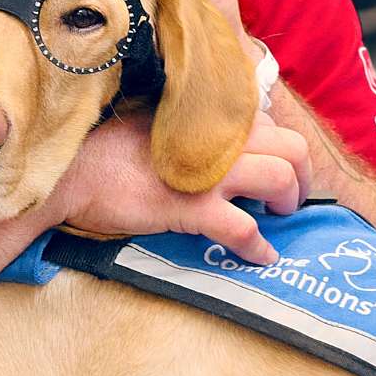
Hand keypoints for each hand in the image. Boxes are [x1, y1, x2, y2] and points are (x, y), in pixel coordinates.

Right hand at [46, 113, 309, 264]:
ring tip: (280, 217)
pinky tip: (261, 257)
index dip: (281, 149)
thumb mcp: (159, 123)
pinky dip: (258, 247)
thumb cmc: (108, 149)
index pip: (270, 124)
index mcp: (210, 118)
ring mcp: (207, 172)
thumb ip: (195, 128)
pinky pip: (244, 229)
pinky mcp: (192, 206)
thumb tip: (221, 143)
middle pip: (292, 147)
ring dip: (289, 203)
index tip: (276, 167)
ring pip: (280, 179)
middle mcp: (216, 139)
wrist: (72, 172)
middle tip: (292, 198)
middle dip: (303, 176)